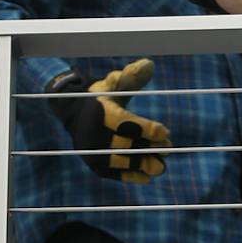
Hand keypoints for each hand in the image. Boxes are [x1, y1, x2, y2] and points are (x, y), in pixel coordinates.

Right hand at [47, 57, 172, 182]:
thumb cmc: (101, 95)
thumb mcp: (114, 82)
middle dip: (147, 148)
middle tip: (167, 151)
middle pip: (123, 144)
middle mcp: (91, 132)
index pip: (125, 123)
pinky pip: (111, 173)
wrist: (74, 112)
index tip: (166, 132)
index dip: (147, 129)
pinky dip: (129, 177)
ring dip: (141, 166)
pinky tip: (147, 178)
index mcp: (99, 110)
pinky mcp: (91, 164)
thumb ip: (131, 75)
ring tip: (160, 168)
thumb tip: (149, 64)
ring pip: (118, 162)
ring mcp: (90, 150)